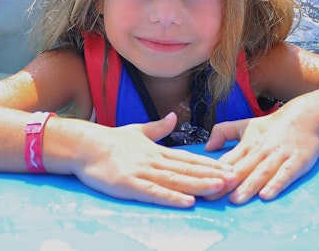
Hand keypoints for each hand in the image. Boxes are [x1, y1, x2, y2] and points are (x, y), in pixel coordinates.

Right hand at [72, 112, 233, 207]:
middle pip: (188, 169)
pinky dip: (172, 197)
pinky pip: (154, 192)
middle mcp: (153, 160)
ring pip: (176, 180)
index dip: (210, 164)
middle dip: (212, 175)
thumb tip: (173, 117)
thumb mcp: (136, 130)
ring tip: (219, 188)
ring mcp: (142, 172)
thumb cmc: (108, 140)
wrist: (83, 145)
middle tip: (234, 179)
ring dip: (199, 184)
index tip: (229, 168)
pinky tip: (187, 201)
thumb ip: (157, 127)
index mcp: (156, 150)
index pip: (188, 158)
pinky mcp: (129, 185)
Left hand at [203, 113, 318, 203]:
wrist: (306, 116)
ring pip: (261, 172)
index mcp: (247, 143)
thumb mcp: (245, 125)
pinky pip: (286, 174)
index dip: (214, 173)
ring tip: (236, 199)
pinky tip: (266, 195)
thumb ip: (223, 132)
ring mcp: (279, 155)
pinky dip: (276, 184)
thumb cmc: (272, 125)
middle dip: (226, 184)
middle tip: (212, 197)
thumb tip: (207, 147)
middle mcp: (261, 150)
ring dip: (248, 186)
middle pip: (241, 169)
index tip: (201, 184)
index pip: (228, 160)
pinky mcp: (298, 161)